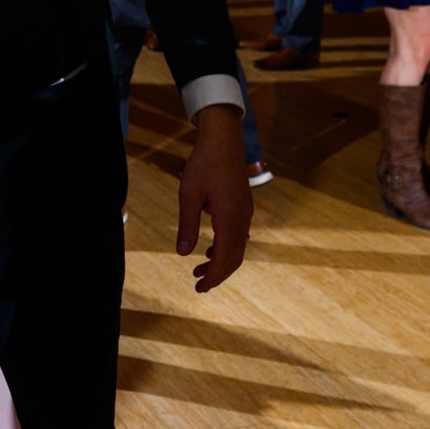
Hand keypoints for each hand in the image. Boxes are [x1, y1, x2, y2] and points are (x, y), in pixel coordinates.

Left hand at [177, 106, 251, 292]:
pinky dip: (226, 247)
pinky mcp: (243, 206)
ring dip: (221, 261)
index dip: (213, 276)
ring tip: (200, 269)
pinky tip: (210, 248)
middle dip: (217, 274)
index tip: (199, 288)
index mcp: (230, 218)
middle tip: (198, 285)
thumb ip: (187, 225)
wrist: (223, 140)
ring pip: (237, 247)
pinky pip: (238, 235)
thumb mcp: (188, 195)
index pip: (224, 258)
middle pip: (234, 257)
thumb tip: (183, 254)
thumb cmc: (203, 164)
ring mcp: (246, 212)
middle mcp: (243, 219)